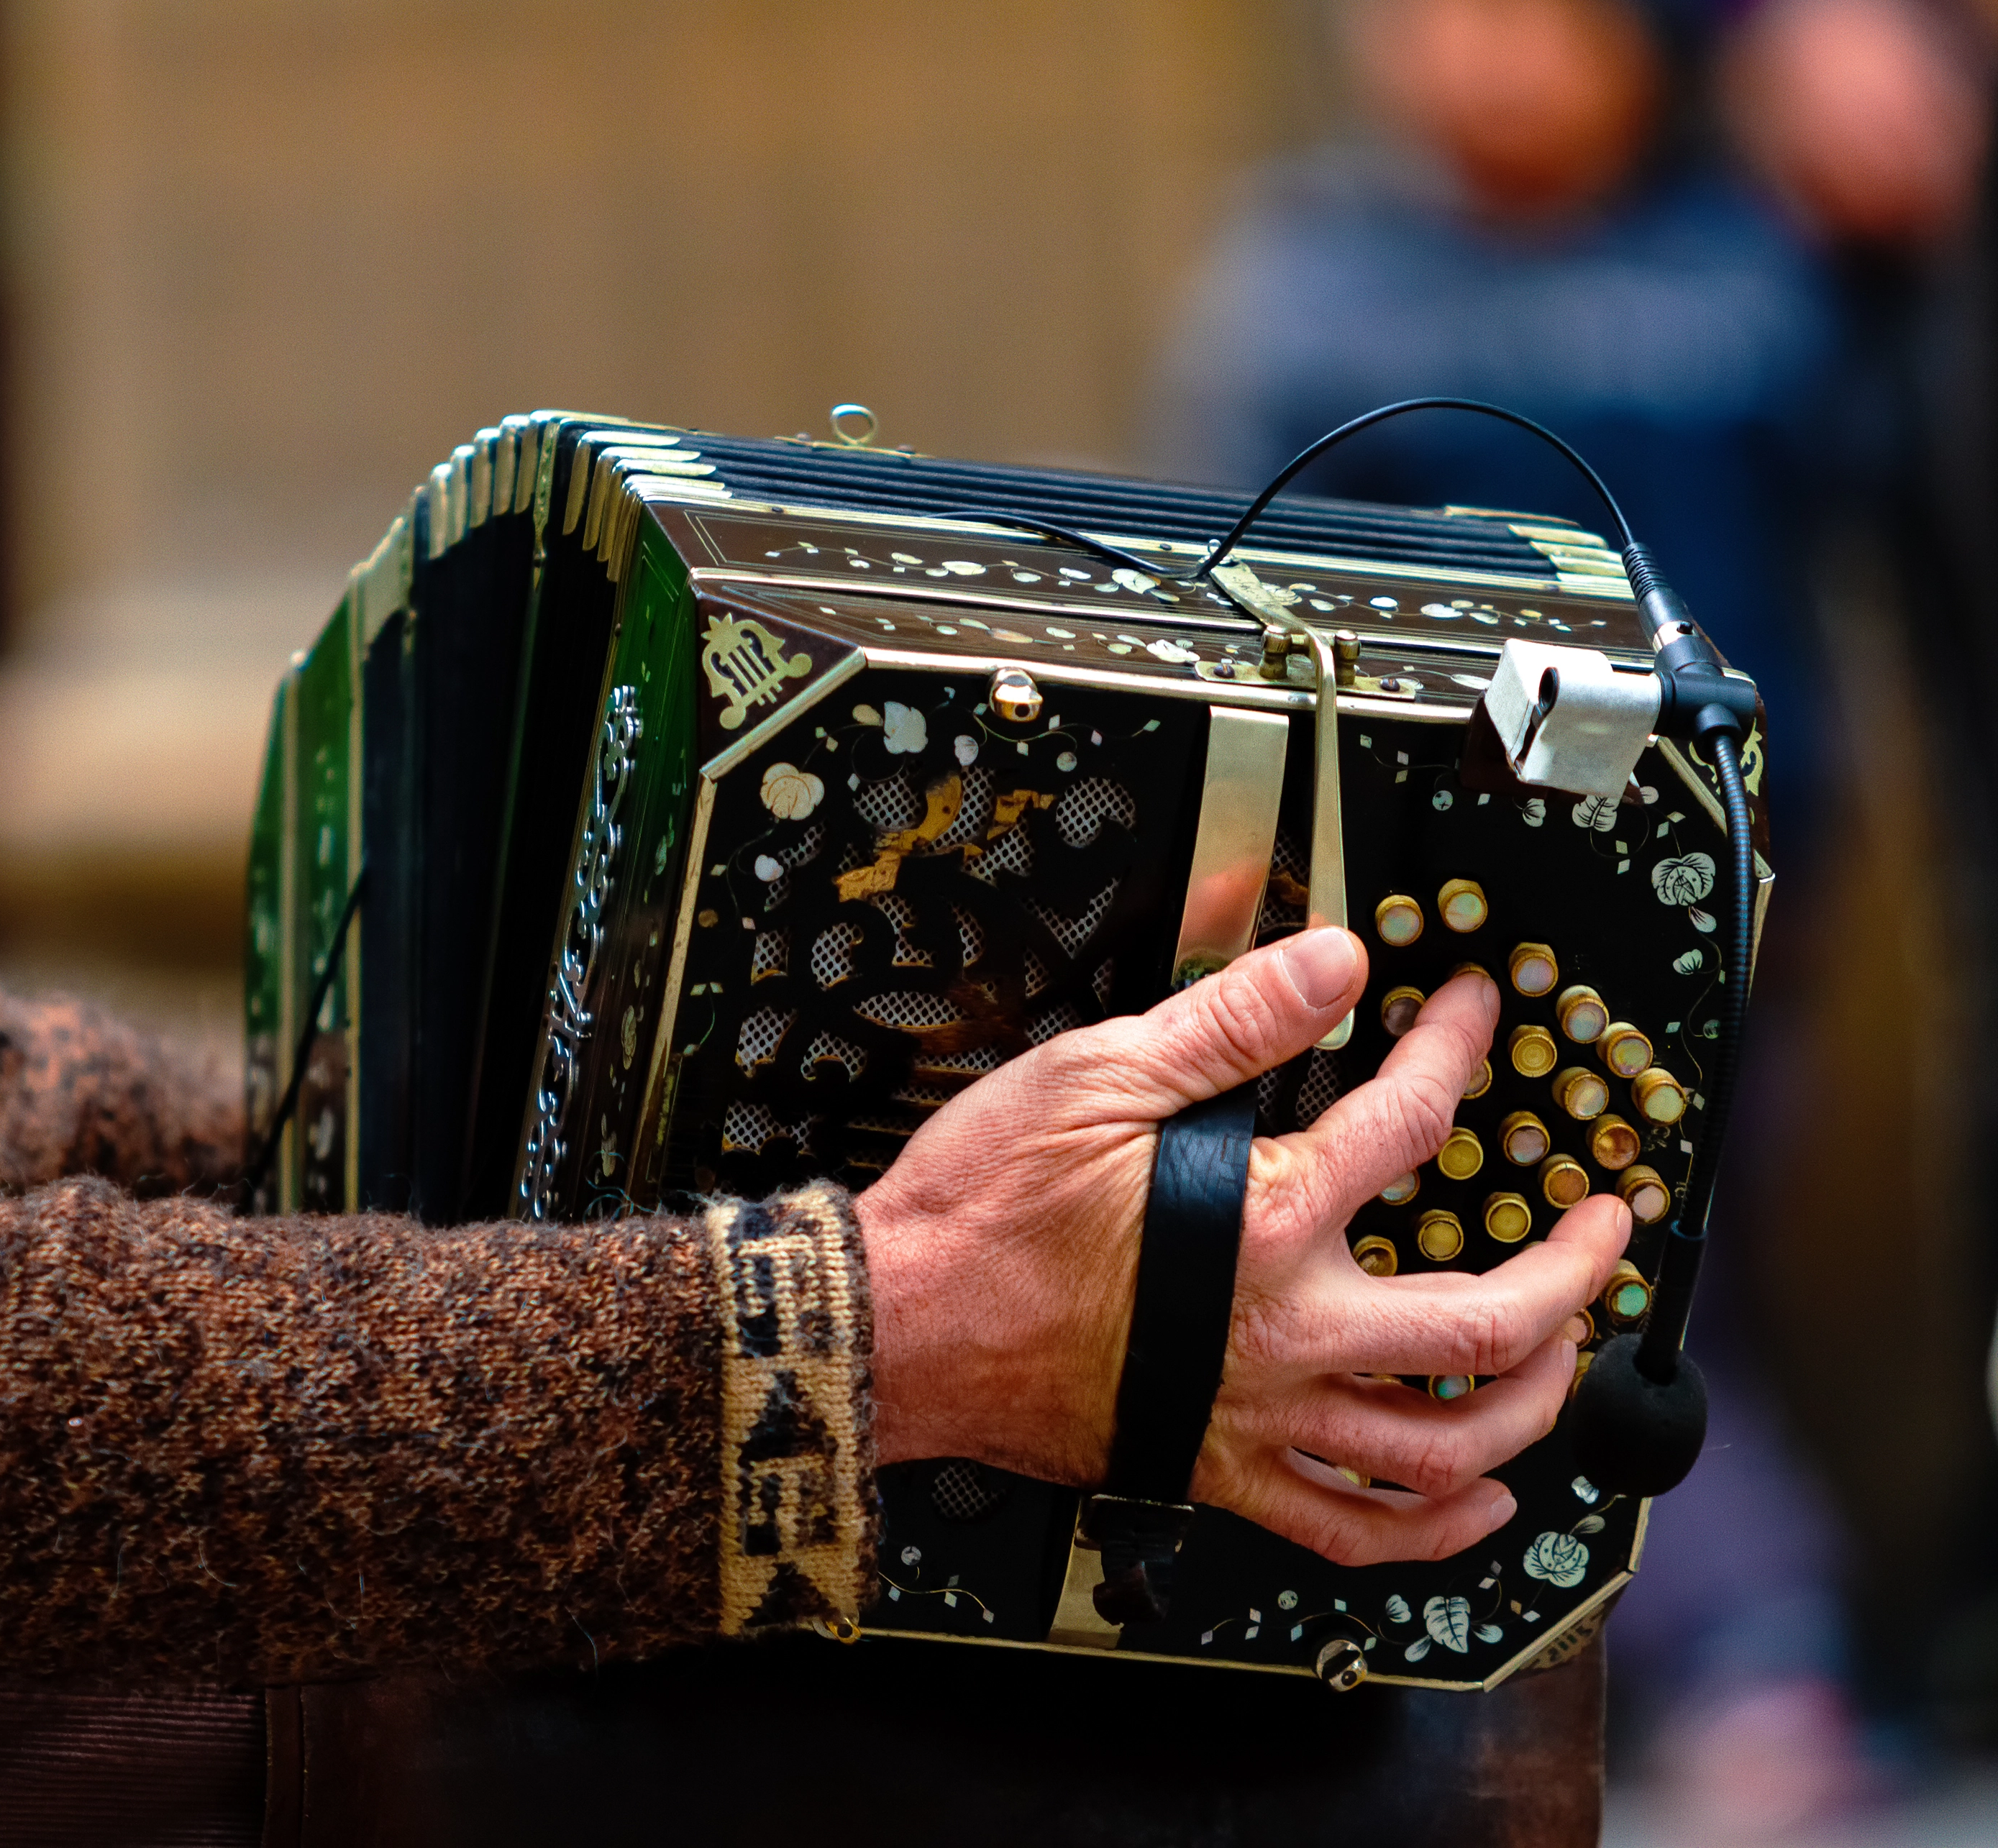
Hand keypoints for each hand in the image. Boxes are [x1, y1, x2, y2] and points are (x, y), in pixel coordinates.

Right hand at [859, 925, 1630, 1566]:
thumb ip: (1229, 1021)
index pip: (1408, 1124)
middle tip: (1604, 1227)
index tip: (1474, 1018)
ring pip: (1447, 1446)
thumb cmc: (975, 1213)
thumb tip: (1331, 965)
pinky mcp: (1216, 1472)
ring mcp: (1258, 1418)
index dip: (1458, 1054)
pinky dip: (1434, 1530)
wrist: (894, 1327)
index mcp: (1261, 1222)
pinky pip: (1354, 1533)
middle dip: (1575, 1270)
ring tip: (1567, 1355)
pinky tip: (1479, 1501)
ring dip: (1535, 1404)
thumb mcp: (1095, 1076)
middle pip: (1489, 1324)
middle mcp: (1282, 1334)